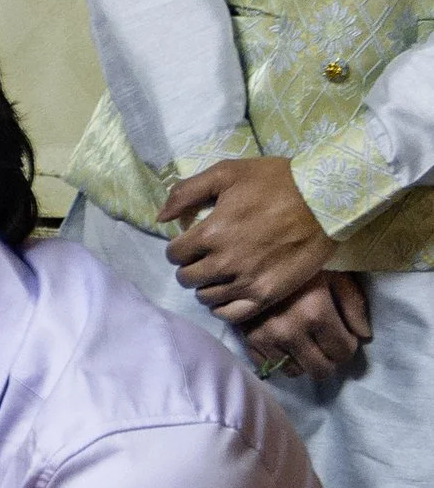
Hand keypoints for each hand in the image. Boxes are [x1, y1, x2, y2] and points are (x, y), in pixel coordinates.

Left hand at [159, 156, 329, 322]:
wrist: (325, 200)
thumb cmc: (276, 182)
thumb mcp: (228, 173)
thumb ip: (187, 192)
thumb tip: (161, 217)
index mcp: (210, 233)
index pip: (174, 254)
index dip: (179, 247)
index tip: (191, 242)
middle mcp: (224, 262)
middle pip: (186, 278)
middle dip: (190, 266)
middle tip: (204, 258)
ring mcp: (245, 282)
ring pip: (206, 297)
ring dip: (206, 286)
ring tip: (218, 274)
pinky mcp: (266, 295)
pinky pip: (230, 315)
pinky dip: (222, 307)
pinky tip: (227, 294)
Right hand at [244, 271, 370, 380]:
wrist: (252, 254)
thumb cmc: (301, 260)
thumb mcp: (335, 274)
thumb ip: (354, 305)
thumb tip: (363, 335)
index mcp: (316, 312)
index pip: (343, 352)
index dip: (348, 345)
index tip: (344, 333)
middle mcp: (290, 331)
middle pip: (320, 370)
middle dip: (330, 359)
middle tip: (328, 343)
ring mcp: (267, 338)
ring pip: (295, 372)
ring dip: (305, 361)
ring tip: (307, 342)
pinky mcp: (248, 340)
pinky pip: (270, 367)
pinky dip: (282, 359)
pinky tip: (286, 343)